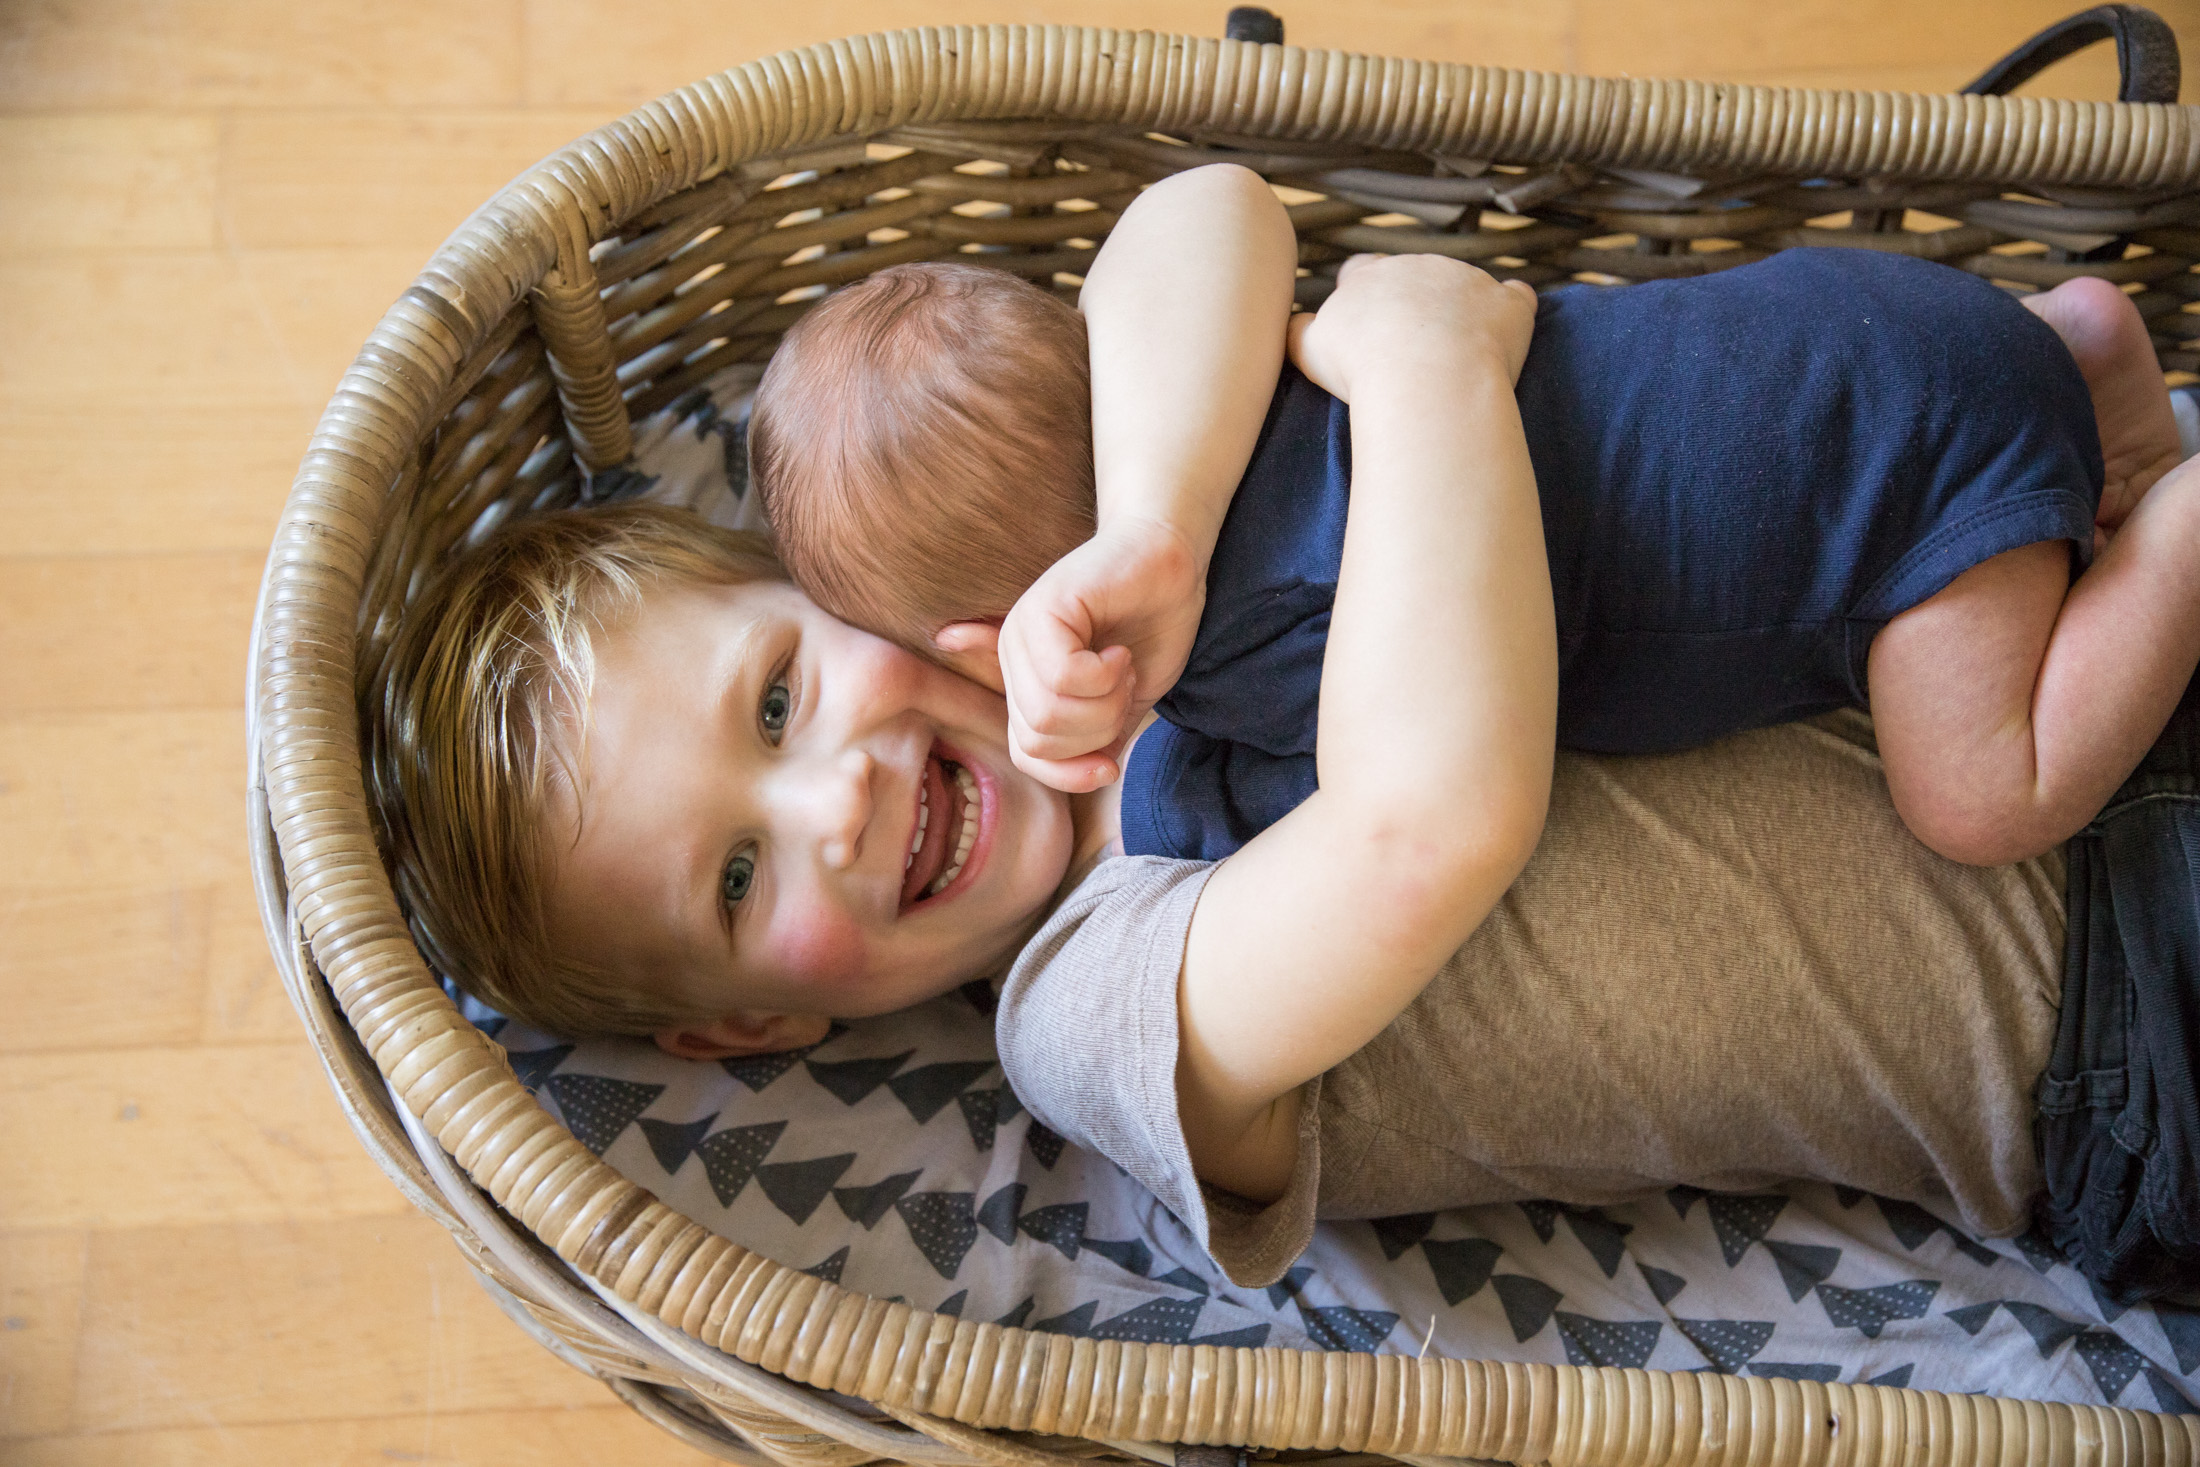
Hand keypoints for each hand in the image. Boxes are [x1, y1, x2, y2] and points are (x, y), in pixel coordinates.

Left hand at [943, 517, 1205, 791]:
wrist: (1171, 566)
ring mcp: (1021, 631)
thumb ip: (1095, 740)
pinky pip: (1064, 676)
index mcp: (1023, 682)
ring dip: (1106, 701)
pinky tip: (1119, 652)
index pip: (1028, 756)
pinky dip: (1106, 676)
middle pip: (1040, 739)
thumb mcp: (1120, 704)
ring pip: (1049, 712)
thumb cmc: (1149, 629)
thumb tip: (1091, 776)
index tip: (1112, 764)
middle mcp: (1012, 656)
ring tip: (1121, 667)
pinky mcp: (1043, 608)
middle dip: (1098, 729)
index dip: (1072, 773)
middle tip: (1123, 687)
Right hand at [1288, 253, 1537, 402]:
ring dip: (1460, 312)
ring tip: (1455, 357)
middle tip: (1410, 351)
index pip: (1360, 270)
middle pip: (1415, 276)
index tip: (1367, 330)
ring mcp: (1467, 279)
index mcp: (1368, 275)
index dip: (1363, 298)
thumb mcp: (1309, 351)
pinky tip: (1505, 334)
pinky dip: (1511, 312)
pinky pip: (1516, 298)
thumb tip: (1295, 326)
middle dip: (1414, 305)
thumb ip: (1297, 331)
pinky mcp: (1507, 303)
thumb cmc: (1362, 368)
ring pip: (1463, 286)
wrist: (1425, 376)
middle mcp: (1418, 265)